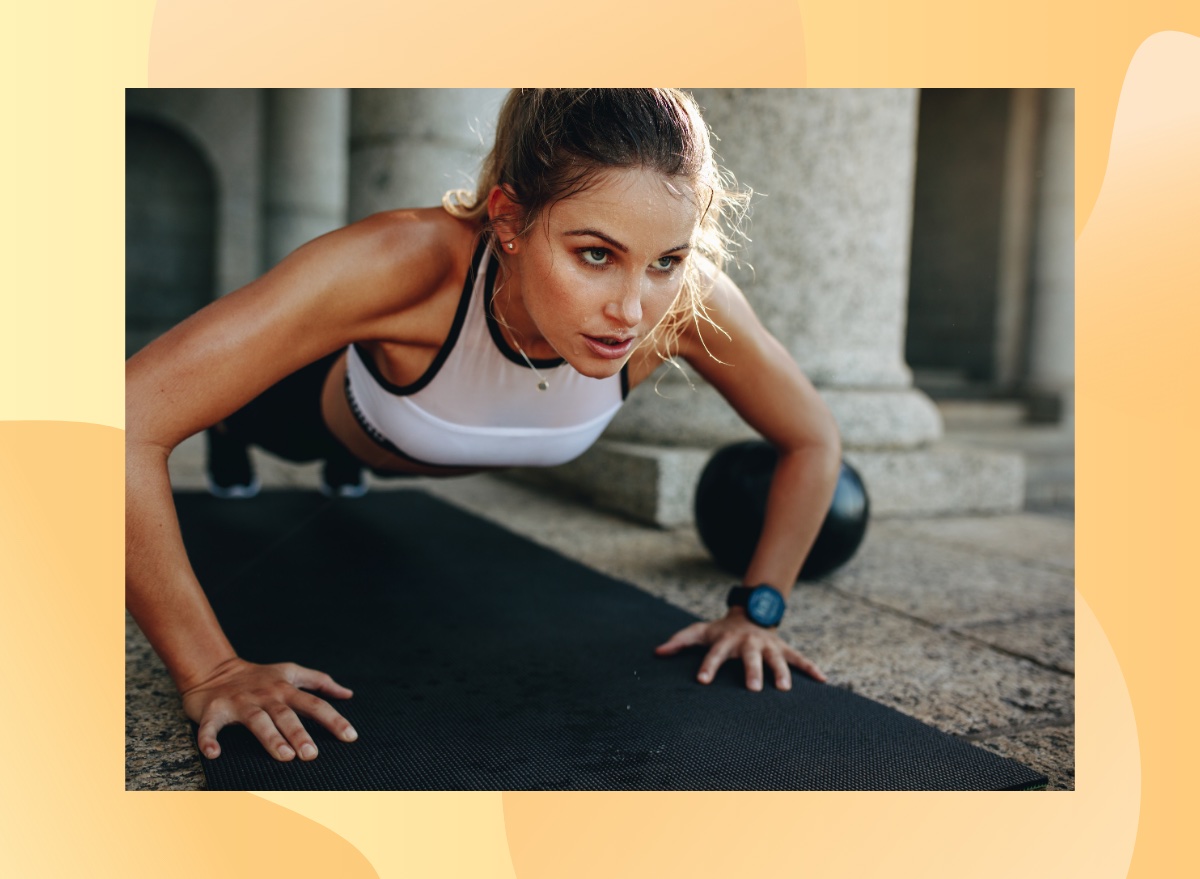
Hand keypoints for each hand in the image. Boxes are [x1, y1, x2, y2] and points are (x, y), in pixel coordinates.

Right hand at [180, 658, 356, 760]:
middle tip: (311, 754)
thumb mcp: (291, 672)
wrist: (214, 670)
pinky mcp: (214, 710)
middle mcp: (265, 696)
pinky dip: (208, 740)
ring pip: (257, 721)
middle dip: (300, 733)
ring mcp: (240, 702)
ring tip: (284, 756)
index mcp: (285, 688)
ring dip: (270, 738)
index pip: (315, 704)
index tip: (350, 736)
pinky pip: (210, 726)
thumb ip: (319, 682)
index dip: (333, 719)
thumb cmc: (258, 676)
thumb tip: (348, 694)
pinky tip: (214, 754)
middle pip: (286, 714)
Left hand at [654, 609, 825, 690]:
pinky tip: (823, 681)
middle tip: (753, 689)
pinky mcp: (783, 649)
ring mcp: (768, 646)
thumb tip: (657, 652)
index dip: (707, 666)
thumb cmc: (720, 630)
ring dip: (781, 672)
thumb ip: (679, 641)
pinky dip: (811, 668)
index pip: (714, 654)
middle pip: (750, 658)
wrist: (749, 613)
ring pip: (776, 659)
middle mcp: (748, 643)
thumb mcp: (699, 631)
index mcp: (726, 641)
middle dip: (752, 672)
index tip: (701, 681)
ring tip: (785, 689)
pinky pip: (799, 658)